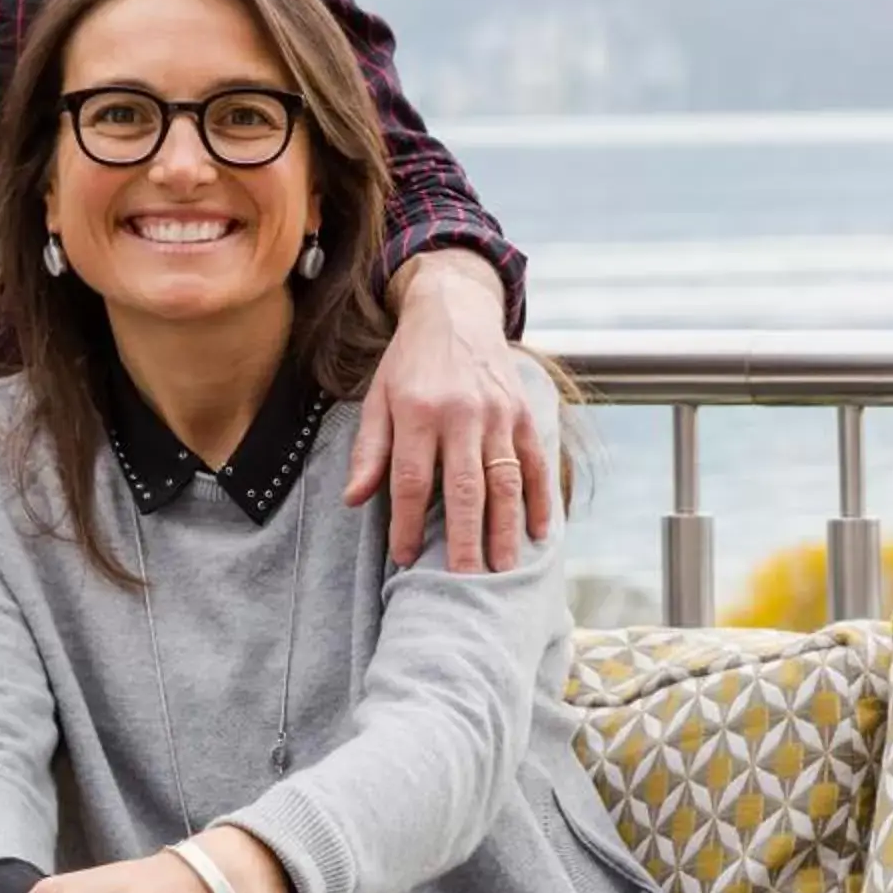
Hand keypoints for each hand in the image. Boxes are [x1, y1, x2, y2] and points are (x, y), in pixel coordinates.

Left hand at [348, 249, 547, 568]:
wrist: (454, 311)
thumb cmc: (409, 362)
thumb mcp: (378, 397)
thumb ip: (370, 450)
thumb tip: (354, 500)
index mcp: (418, 411)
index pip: (412, 480)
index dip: (408, 523)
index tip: (405, 558)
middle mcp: (461, 414)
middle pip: (464, 488)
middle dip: (464, 539)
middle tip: (464, 581)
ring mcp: (498, 414)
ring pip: (505, 481)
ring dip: (505, 529)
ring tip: (502, 568)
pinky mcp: (522, 414)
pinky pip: (535, 463)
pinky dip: (538, 500)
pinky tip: (538, 533)